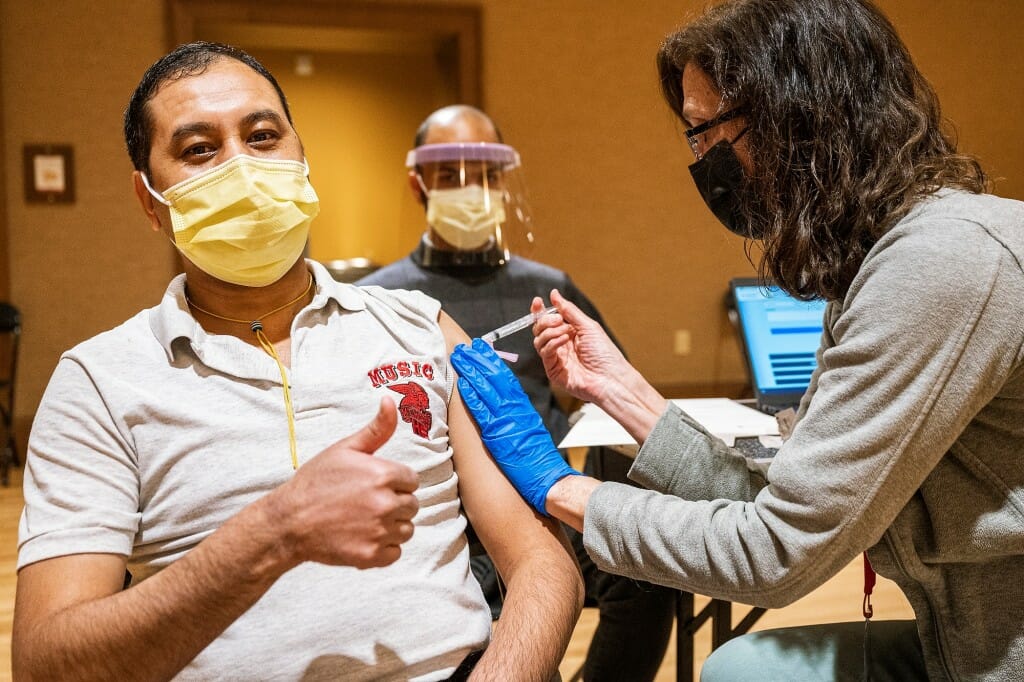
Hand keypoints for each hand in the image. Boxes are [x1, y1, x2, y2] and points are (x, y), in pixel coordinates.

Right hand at [267, 397, 419, 568]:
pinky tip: (362, 538)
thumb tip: (390, 401)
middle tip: (366, 504)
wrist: (288, 521)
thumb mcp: (344, 449)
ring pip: (406, 530)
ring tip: (364, 521)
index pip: (412, 481)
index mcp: (384, 474)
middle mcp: (386, 503)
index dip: (394, 482)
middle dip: (394, 504)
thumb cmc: (315, 482)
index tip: (373, 485)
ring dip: (391, 527)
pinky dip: (382, 549)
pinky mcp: (371, 556)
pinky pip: (395, 553)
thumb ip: (376, 429)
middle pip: (411, 505)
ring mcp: (379, 531)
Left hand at [450, 338, 579, 514]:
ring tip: (459, 357)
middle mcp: (514, 407)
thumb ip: (516, 412)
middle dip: (477, 360)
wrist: (546, 475)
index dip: (491, 360)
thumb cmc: (537, 456)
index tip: (480, 348)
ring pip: (486, 389)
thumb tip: (501, 402)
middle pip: (493, 376)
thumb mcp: (529, 426)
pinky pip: (482, 411)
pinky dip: (472, 396)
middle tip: (463, 347)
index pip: (505, 376)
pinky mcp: (497, 434)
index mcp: (522, 404)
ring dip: (471, 371)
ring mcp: (506, 419)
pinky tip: (463, 384)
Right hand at [531, 289, 631, 404]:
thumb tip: (555, 295)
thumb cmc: (605, 354)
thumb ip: (569, 310)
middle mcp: (561, 344)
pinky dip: (552, 343)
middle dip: (545, 320)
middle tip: (559, 320)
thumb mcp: (588, 326)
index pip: (548, 320)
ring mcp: (556, 358)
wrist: (610, 378)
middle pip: (539, 329)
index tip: (538, 301)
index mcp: (569, 333)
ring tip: (567, 332)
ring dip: (550, 332)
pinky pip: (544, 352)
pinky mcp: (553, 370)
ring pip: (539, 340)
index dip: (540, 311)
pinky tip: (564, 341)